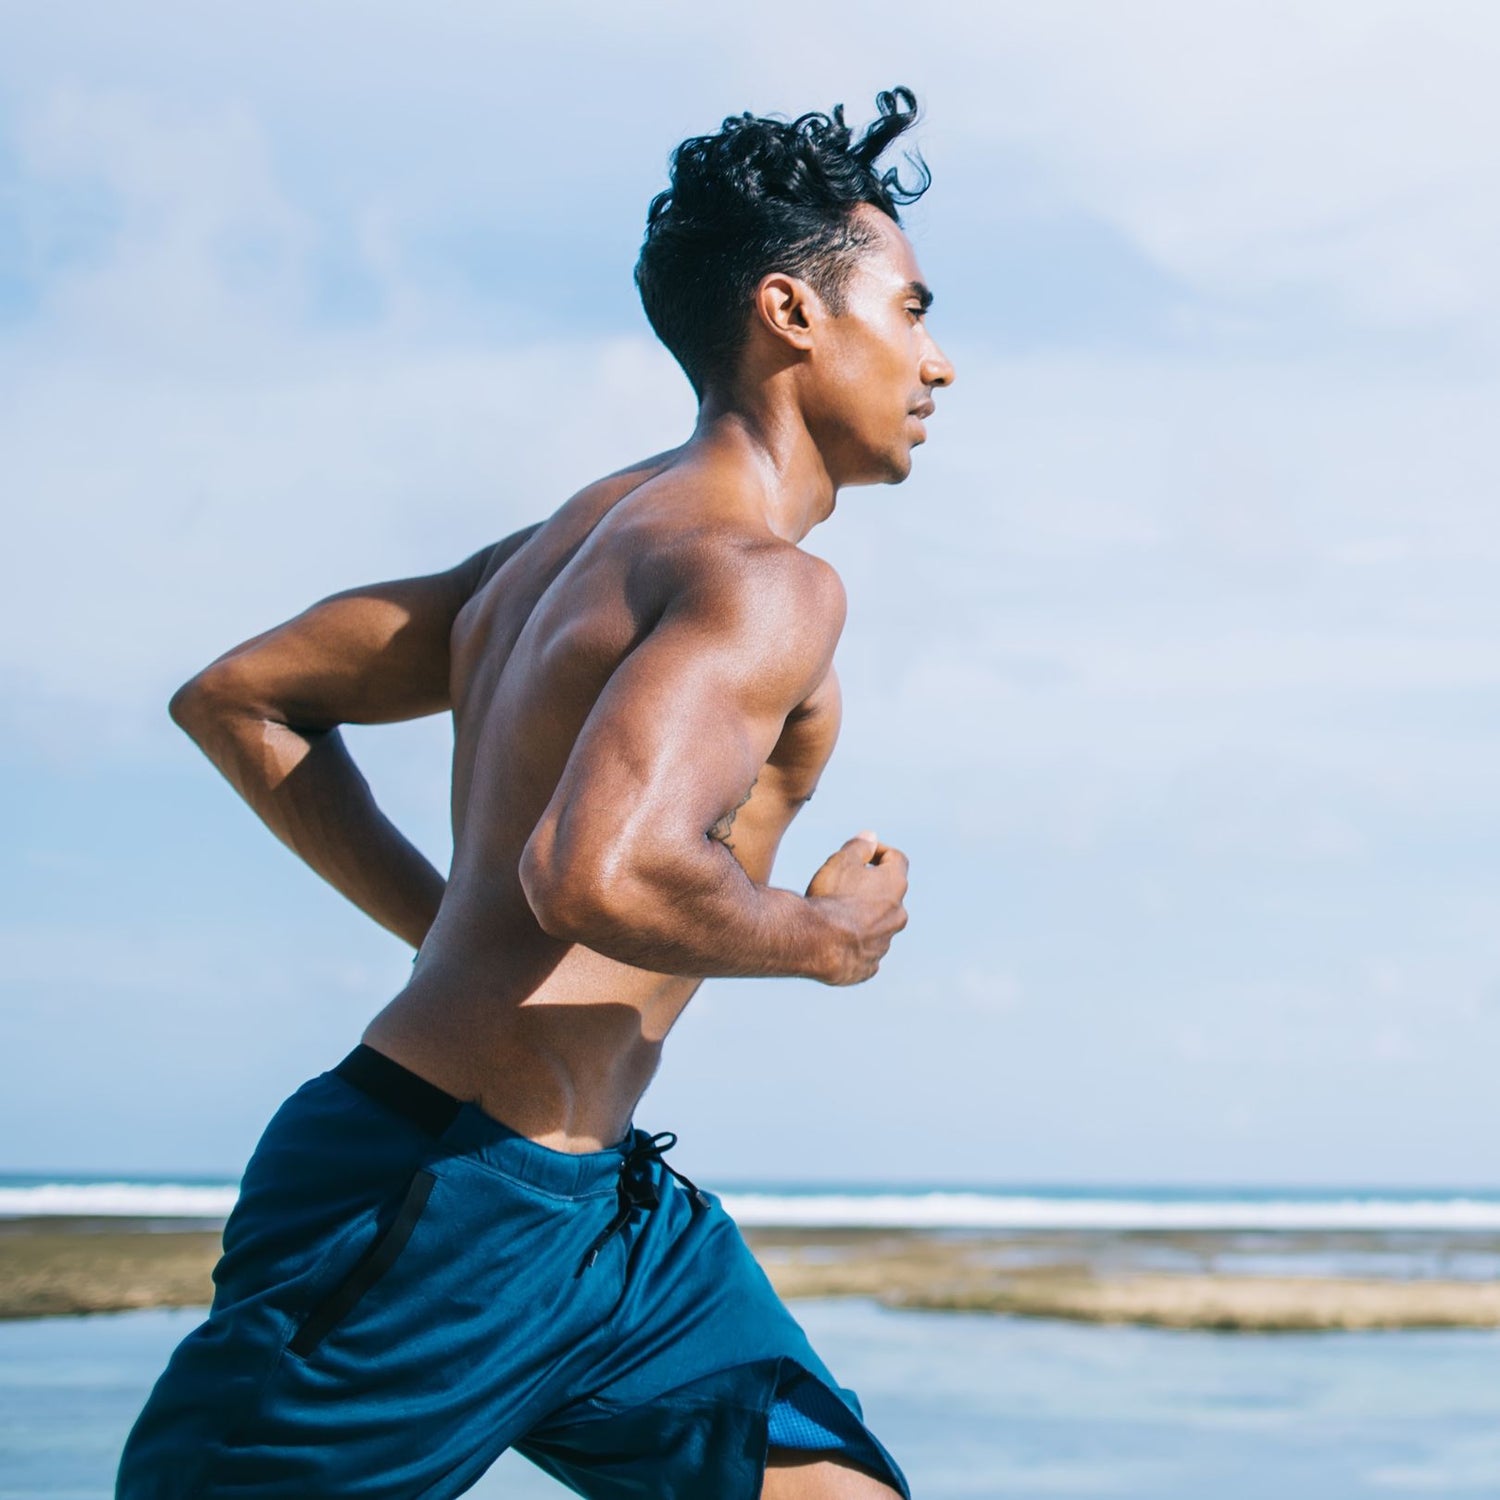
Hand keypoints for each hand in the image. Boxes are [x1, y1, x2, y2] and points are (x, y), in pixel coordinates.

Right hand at [805, 830, 909, 984]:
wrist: (816, 942)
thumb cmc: (830, 897)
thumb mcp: (842, 861)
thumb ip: (859, 846)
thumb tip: (871, 837)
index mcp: (894, 885)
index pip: (897, 859)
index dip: (880, 852)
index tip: (863, 853)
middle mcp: (897, 915)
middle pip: (889, 896)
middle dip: (870, 889)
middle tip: (844, 885)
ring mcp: (884, 944)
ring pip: (877, 926)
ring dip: (862, 919)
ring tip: (833, 916)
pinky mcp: (868, 967)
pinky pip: (865, 952)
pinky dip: (854, 946)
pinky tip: (833, 942)